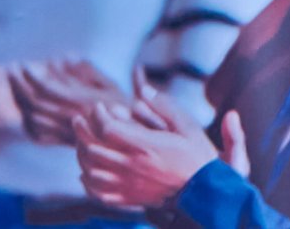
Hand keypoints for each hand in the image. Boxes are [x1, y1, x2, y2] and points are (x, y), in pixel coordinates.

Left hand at [9, 60, 127, 145]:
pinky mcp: (64, 144)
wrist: (133, 142)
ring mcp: (66, 135)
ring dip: (20, 100)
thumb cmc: (122, 107)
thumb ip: (85, 69)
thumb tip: (64, 58)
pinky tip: (23, 108)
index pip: (48, 89)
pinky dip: (26, 121)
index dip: (33, 77)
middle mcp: (72, 120)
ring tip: (13, 84)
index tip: (23, 65)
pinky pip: (37, 134)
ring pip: (33, 119)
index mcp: (82, 103)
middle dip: (19, 85)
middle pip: (35, 104)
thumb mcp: (107, 83)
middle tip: (10, 70)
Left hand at [70, 81, 246, 209]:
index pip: (106, 128)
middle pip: (92, 148)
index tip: (100, 107)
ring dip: (82, 154)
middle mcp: (133, 166)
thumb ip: (165, 106)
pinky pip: (100, 193)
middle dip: (82, 130)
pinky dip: (88, 182)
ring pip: (91, 171)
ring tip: (84, 142)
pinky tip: (89, 172)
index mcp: (145, 146)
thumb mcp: (188, 126)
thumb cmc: (198, 159)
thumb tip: (143, 90)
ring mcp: (130, 185)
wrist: (209, 194)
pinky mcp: (131, 199)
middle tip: (81, 119)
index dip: (97, 115)